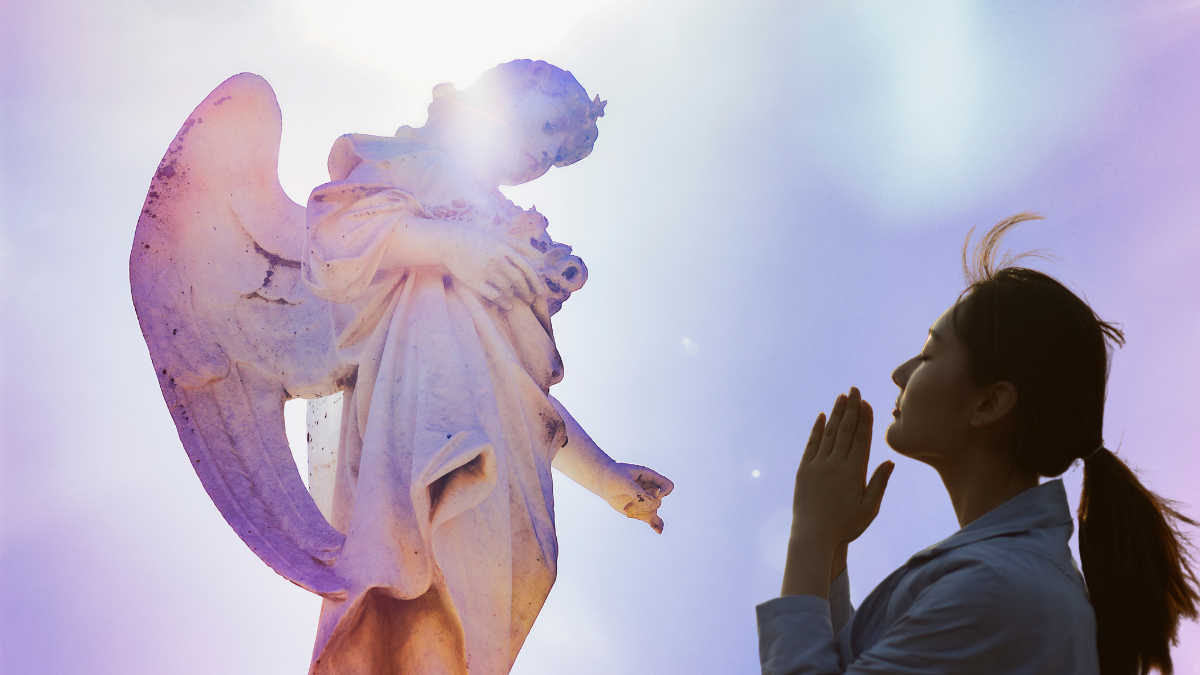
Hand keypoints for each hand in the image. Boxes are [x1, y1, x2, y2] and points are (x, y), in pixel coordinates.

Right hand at [442, 225, 545, 308]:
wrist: (449, 241)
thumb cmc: (478, 238)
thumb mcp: (499, 236)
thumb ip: (520, 245)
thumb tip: (540, 255)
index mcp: (503, 247)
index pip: (525, 267)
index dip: (535, 281)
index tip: (540, 291)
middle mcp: (496, 258)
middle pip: (518, 279)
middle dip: (527, 292)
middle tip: (530, 299)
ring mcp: (485, 270)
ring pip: (507, 288)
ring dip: (514, 296)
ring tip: (516, 300)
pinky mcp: (474, 280)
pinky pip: (493, 295)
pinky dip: (503, 302)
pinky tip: (507, 306)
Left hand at [600, 463, 673, 532]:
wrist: (605, 482)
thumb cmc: (614, 476)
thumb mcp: (623, 481)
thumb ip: (637, 490)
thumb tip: (652, 499)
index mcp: (650, 477)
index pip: (667, 485)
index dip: (664, 492)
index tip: (654, 496)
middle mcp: (651, 490)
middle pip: (657, 502)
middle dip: (643, 505)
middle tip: (627, 504)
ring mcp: (647, 501)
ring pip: (653, 511)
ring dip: (639, 512)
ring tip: (626, 508)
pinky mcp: (641, 511)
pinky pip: (653, 520)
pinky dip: (657, 525)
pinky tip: (659, 531)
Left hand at [782, 387, 892, 595]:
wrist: (813, 536)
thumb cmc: (845, 526)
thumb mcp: (869, 508)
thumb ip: (879, 483)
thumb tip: (888, 461)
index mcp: (853, 473)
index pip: (861, 439)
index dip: (864, 419)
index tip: (867, 402)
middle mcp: (835, 464)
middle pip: (844, 430)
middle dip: (851, 408)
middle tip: (854, 389)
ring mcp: (817, 465)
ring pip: (828, 433)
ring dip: (836, 413)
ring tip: (842, 397)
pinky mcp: (804, 470)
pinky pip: (811, 444)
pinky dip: (817, 429)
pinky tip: (822, 417)